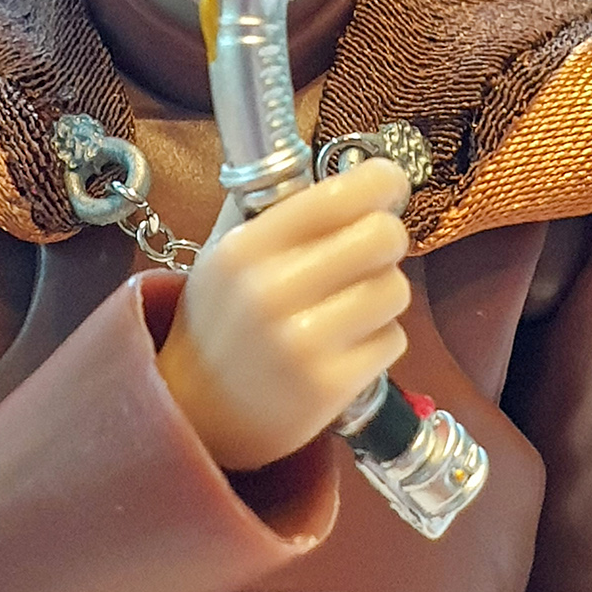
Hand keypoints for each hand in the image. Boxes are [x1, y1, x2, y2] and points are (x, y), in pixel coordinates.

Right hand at [156, 156, 411, 469]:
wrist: (196, 415)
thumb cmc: (221, 324)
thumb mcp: (228, 258)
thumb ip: (284, 215)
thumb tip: (363, 176)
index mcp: (247, 248)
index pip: (340, 196)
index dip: (381, 182)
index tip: (387, 186)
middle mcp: (273, 291)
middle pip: (383, 237)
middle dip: (387, 239)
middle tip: (371, 252)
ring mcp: (303, 342)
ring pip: (395, 289)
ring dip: (383, 294)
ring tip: (350, 306)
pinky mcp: (330, 386)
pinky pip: (393, 340)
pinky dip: (379, 340)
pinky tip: (345, 347)